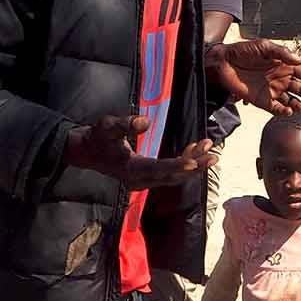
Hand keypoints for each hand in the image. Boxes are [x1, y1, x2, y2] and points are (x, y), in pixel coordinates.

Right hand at [62, 115, 213, 186]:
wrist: (86, 151)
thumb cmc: (97, 137)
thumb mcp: (107, 127)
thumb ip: (125, 124)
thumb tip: (144, 120)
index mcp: (131, 170)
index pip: (159, 170)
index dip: (177, 167)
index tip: (195, 162)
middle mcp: (140, 180)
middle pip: (172, 177)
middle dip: (194, 167)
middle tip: (214, 156)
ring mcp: (144, 180)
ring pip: (174, 175)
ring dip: (193, 163)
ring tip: (209, 147)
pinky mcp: (147, 176)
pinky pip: (170, 172)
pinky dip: (184, 161)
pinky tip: (195, 148)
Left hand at [213, 39, 300, 114]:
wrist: (224, 61)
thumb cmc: (245, 50)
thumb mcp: (264, 46)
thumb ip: (282, 53)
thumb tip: (299, 61)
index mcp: (286, 66)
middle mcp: (283, 80)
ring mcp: (273, 91)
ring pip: (292, 101)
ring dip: (298, 104)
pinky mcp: (262, 101)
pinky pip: (276, 108)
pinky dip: (283, 111)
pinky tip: (287, 111)